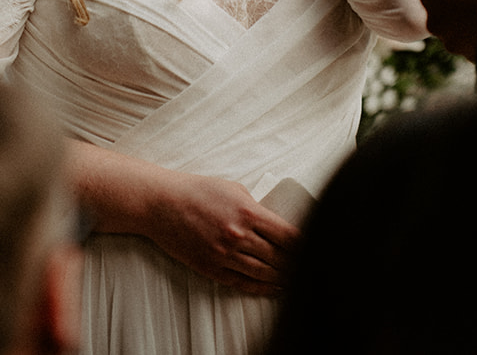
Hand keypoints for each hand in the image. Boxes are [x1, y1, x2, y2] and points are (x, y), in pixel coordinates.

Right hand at [143, 170, 300, 296]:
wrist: (162, 204)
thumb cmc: (197, 191)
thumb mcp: (233, 189)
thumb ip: (255, 207)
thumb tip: (273, 223)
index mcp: (248, 212)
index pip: (288, 236)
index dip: (305, 245)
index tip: (314, 248)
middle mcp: (239, 236)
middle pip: (279, 258)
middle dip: (296, 264)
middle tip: (308, 267)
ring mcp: (224, 254)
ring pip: (263, 273)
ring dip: (281, 278)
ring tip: (294, 280)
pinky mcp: (211, 267)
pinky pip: (242, 282)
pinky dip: (260, 287)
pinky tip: (271, 287)